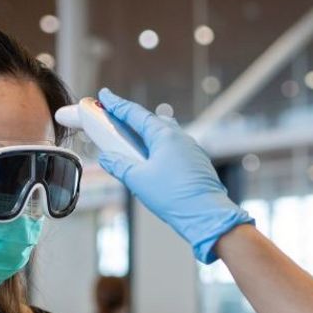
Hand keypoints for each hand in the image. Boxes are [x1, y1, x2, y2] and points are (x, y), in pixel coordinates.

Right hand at [97, 89, 253, 263]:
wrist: (206, 215)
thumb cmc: (174, 196)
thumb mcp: (138, 180)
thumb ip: (119, 165)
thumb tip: (107, 158)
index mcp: (164, 135)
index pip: (135, 114)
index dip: (117, 105)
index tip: (106, 96)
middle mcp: (180, 138)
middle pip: (152, 122)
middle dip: (133, 120)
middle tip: (117, 121)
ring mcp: (191, 150)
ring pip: (165, 136)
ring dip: (148, 137)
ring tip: (134, 145)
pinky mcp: (197, 163)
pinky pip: (175, 150)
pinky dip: (160, 150)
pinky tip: (154, 163)